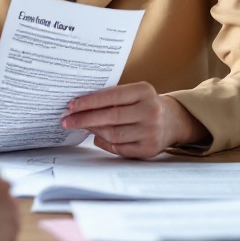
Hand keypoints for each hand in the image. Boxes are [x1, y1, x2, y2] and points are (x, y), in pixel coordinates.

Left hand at [61, 82, 210, 158]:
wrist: (173, 120)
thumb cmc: (143, 104)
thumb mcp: (132, 94)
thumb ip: (110, 97)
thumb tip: (78, 107)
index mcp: (144, 91)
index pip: (111, 96)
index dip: (89, 101)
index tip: (71, 105)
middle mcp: (151, 111)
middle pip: (111, 117)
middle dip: (84, 119)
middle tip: (66, 120)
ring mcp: (152, 132)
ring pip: (113, 134)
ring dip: (92, 130)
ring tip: (80, 126)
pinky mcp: (149, 149)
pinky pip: (119, 148)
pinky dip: (104, 142)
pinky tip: (96, 136)